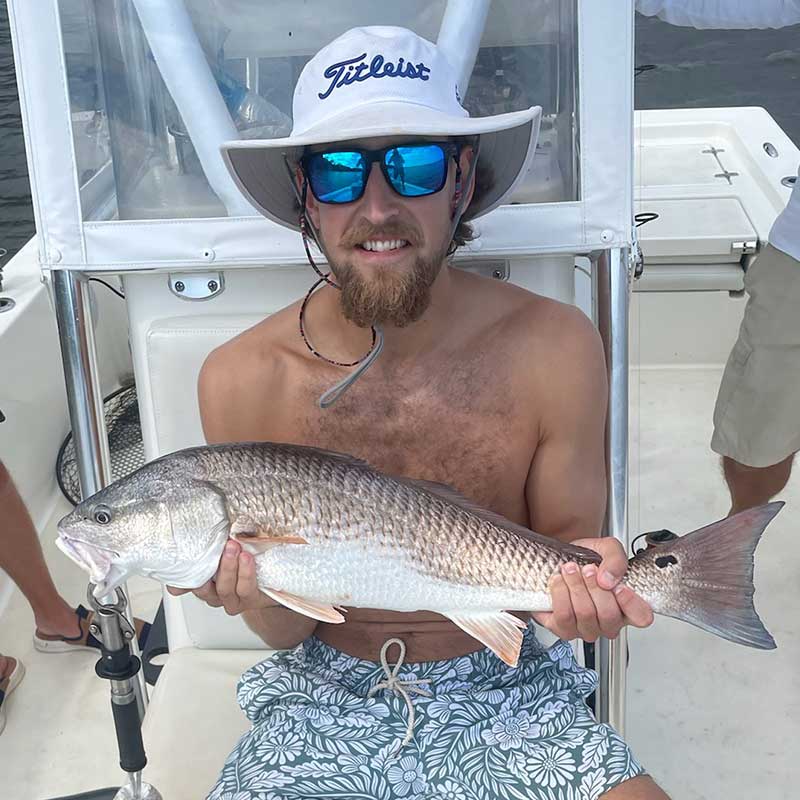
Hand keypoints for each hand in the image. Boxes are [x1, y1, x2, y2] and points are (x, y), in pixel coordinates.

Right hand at [167, 540, 277, 615]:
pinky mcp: (249, 600)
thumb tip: (195, 526)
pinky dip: (246, 573)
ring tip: (234, 548)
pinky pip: (245, 589)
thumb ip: (211, 543)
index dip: (178, 580)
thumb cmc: (246, 557)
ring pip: (224, 589)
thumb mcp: (227, 548)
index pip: (184, 584)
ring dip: (229, 567)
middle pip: (203, 587)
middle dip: (212, 565)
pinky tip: (247, 559)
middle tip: (221, 545)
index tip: (179, 566)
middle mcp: (215, 594)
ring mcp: (232, 599)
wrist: (275, 576)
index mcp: (204, 582)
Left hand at [531, 537, 653, 640]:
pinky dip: (559, 594)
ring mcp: (587, 628)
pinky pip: (563, 617)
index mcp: (627, 605)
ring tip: (570, 570)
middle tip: (587, 568)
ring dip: (575, 586)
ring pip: (585, 614)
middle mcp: (609, 622)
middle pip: (608, 615)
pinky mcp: (564, 629)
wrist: (561, 560)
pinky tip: (559, 581)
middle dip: (593, 586)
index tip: (619, 586)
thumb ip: (615, 559)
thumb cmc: (587, 559)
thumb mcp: (607, 548)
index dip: (631, 603)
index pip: (641, 616)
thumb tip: (608, 579)